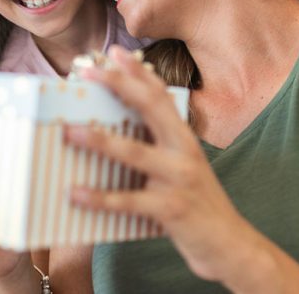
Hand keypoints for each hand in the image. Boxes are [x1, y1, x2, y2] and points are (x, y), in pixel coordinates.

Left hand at [66, 46, 257, 283]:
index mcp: (184, 139)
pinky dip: (99, 197)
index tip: (115, 53)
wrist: (229, 245)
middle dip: (118, 85)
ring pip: (134, 152)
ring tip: (69, 130)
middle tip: (88, 71)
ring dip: (99, 139)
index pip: (161, 95)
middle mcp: (184, 152)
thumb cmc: (196, 204)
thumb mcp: (182, 168)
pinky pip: (128, 201)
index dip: (138, 72)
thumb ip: (158, 148)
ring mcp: (178, 180)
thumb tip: (112, 131)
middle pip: (150, 108)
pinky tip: (75, 192)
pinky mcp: (170, 210)